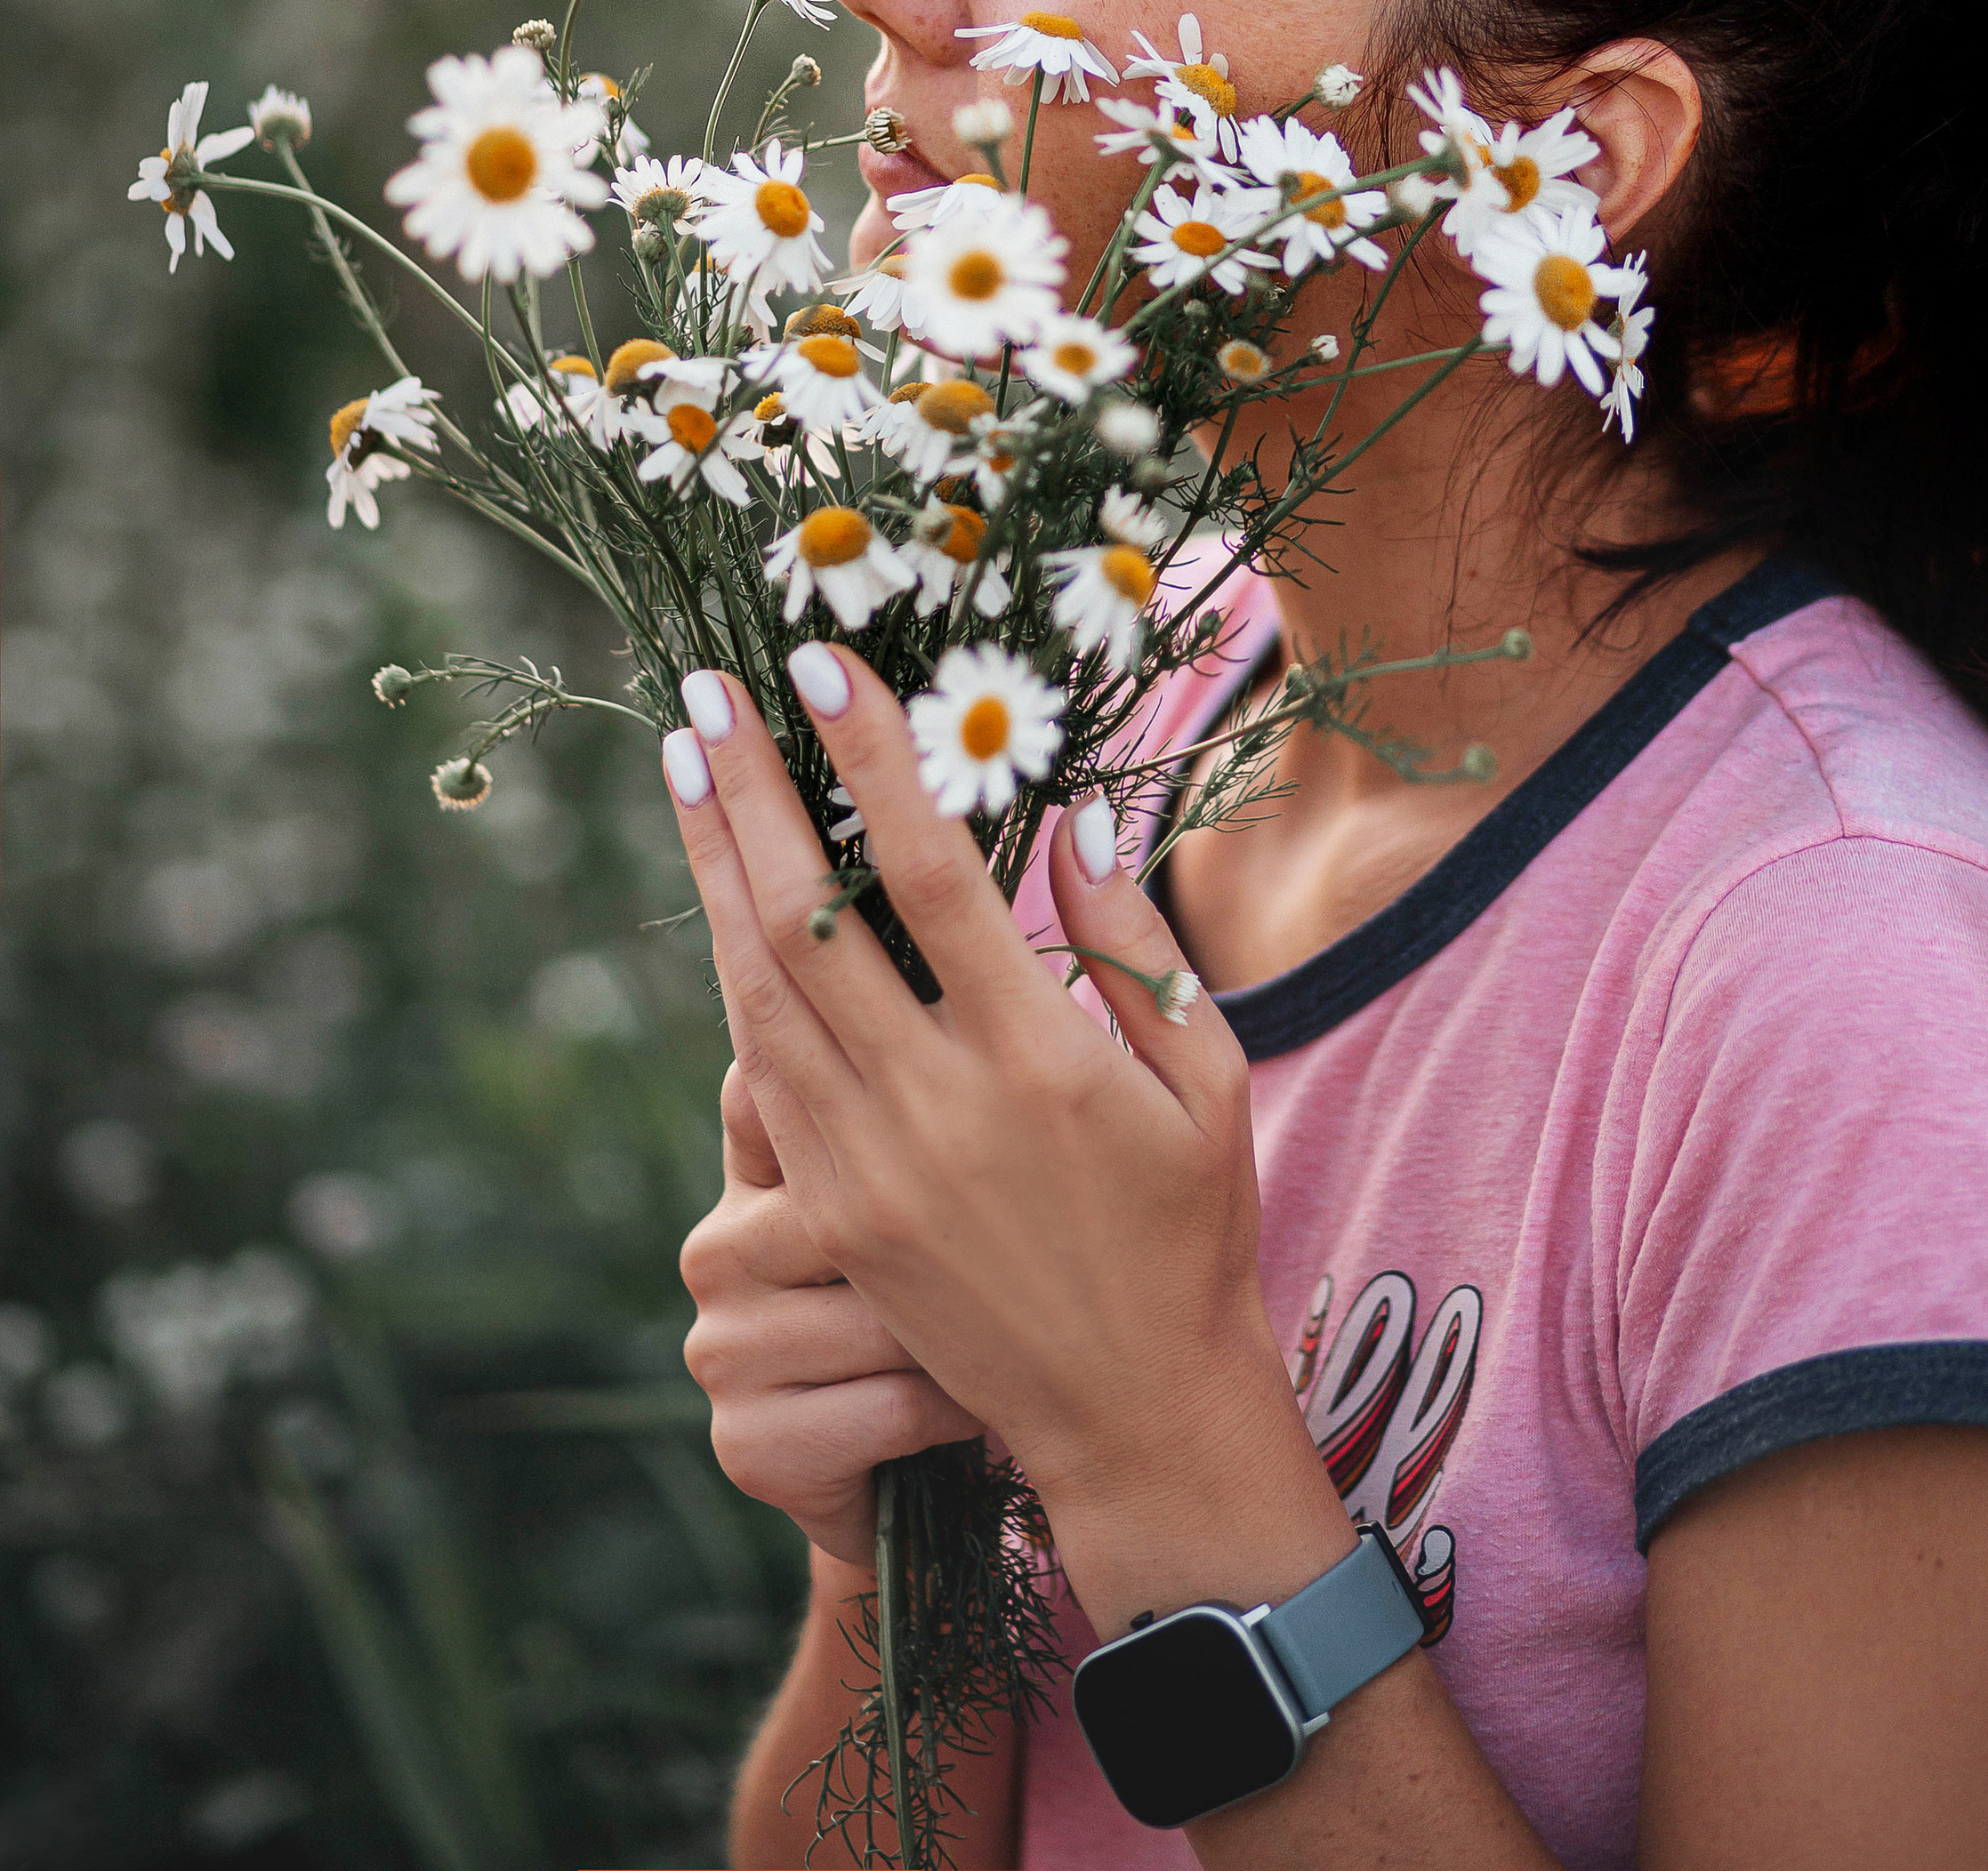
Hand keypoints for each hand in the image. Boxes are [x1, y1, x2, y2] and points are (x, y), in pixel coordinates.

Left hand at [658, 651, 1350, 1630]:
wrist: (1132, 1414)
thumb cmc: (1191, 1228)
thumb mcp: (1206, 1080)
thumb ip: (1133, 948)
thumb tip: (1073, 819)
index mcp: (1034, 1059)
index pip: (926, 874)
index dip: (869, 760)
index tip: (820, 666)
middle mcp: (933, 1107)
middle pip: (806, 920)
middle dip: (749, 796)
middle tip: (703, 693)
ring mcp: (867, 1167)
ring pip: (759, 991)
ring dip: (715, 870)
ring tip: (687, 767)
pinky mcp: (834, 1214)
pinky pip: (765, 1070)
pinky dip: (735, 973)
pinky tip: (720, 900)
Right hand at [680, 1055, 984, 1564]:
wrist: (922, 1485)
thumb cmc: (957, 1301)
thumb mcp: (934, 1183)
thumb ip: (913, 1063)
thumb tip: (943, 929)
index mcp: (762, 1159)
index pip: (769, 1064)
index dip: (816, 1026)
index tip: (886, 1012)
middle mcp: (721, 1242)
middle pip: (836, 1202)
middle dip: (937, 1232)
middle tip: (1008, 1243)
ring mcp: (722, 1347)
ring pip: (875, 1309)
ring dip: (957, 1331)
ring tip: (987, 1335)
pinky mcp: (748, 1443)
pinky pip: (887, 1403)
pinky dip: (949, 1409)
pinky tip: (966, 1406)